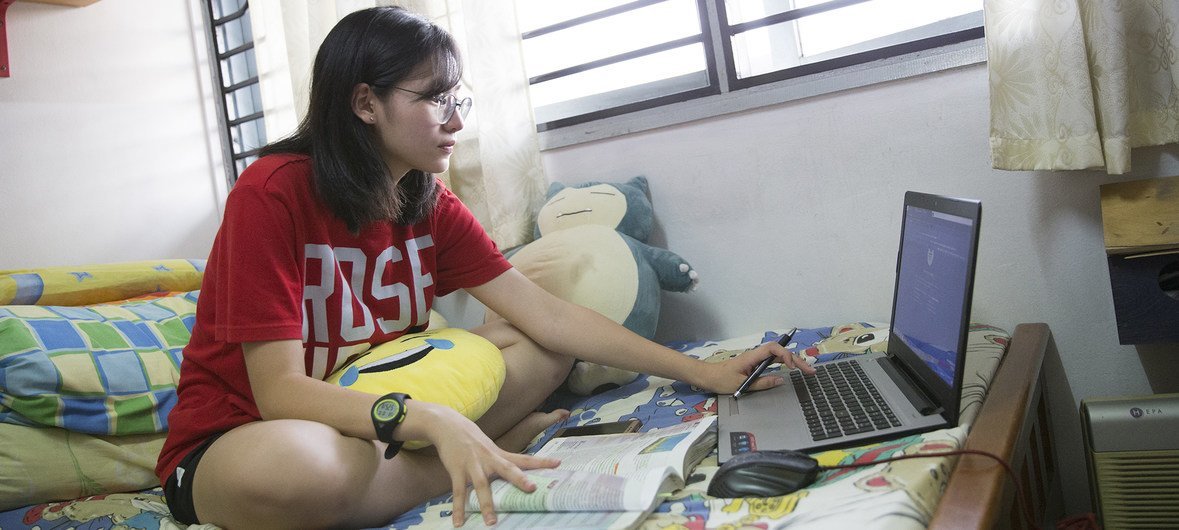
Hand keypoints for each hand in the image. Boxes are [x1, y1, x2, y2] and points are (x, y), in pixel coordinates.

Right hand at [411, 403, 559, 526]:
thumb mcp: (490, 448)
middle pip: (507, 469)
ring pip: (481, 485)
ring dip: (486, 504)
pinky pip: (458, 492)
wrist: (448, 425)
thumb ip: (501, 462)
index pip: (524, 458)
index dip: (541, 461)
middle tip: (532, 489)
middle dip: (519, 479)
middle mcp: (489, 458)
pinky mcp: (457, 470)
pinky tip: (459, 523)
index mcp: (499, 454)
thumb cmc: (472, 440)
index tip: (558, 464)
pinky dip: (459, 508)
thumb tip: (516, 476)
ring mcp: (472, 464)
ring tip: (491, 523)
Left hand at [702, 339, 815, 393]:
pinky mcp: (756, 364)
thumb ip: (762, 383)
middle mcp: (756, 355)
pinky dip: (785, 363)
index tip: (793, 367)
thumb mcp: (742, 384)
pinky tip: (793, 368)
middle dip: (796, 359)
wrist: (708, 376)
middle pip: (780, 352)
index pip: (773, 349)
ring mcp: (757, 359)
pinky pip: (773, 361)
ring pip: (778, 356)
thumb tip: (781, 380)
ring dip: (793, 361)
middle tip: (811, 370)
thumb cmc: (721, 379)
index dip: (785, 355)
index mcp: (752, 357)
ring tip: (807, 369)